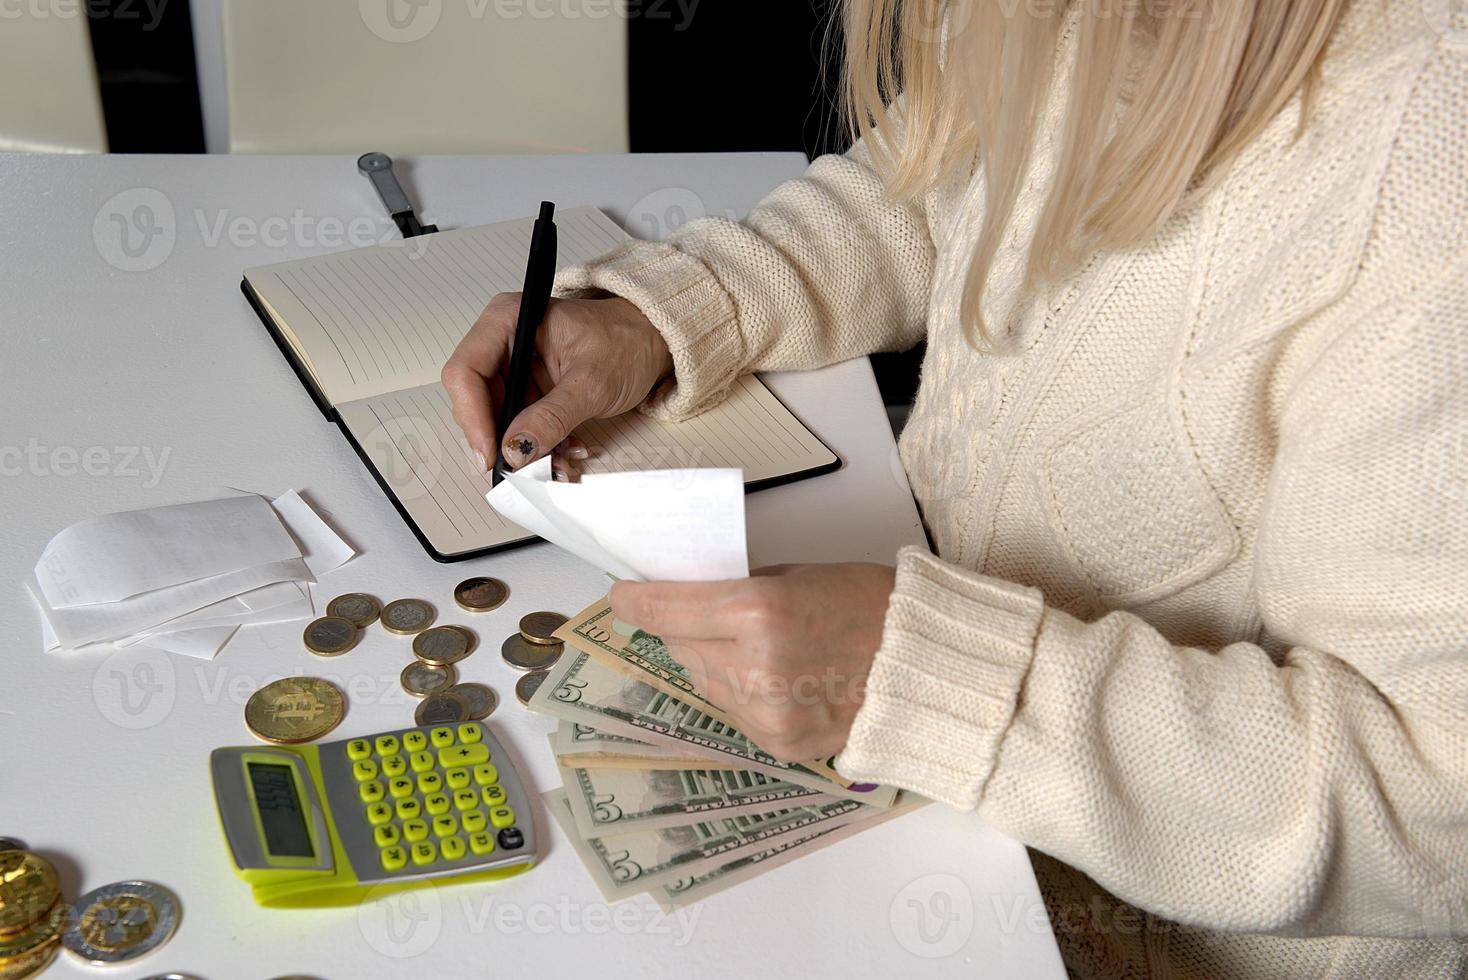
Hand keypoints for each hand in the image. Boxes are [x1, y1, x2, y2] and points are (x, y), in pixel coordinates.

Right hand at [443, 293, 672, 471]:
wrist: (651, 342)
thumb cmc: (626, 341)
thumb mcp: (591, 383)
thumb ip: (552, 417)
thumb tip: (517, 449)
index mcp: (508, 319)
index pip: (466, 371)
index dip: (472, 417)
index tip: (492, 453)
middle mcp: (502, 340)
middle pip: (475, 400)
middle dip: (502, 439)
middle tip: (526, 467)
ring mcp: (513, 367)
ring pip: (497, 420)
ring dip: (525, 448)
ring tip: (558, 460)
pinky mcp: (527, 389)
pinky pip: (519, 426)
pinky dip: (539, 445)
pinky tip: (565, 451)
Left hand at [609, 563, 896, 761]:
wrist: (928, 666)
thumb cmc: (872, 606)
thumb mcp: (796, 575)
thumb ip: (738, 588)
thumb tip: (691, 596)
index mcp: (757, 613)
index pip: (665, 610)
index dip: (635, 600)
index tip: (624, 595)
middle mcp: (753, 668)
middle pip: (679, 645)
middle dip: (683, 627)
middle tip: (702, 614)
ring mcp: (764, 713)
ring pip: (703, 681)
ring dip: (712, 661)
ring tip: (752, 646)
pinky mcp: (778, 744)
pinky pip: (733, 711)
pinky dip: (741, 692)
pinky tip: (774, 676)